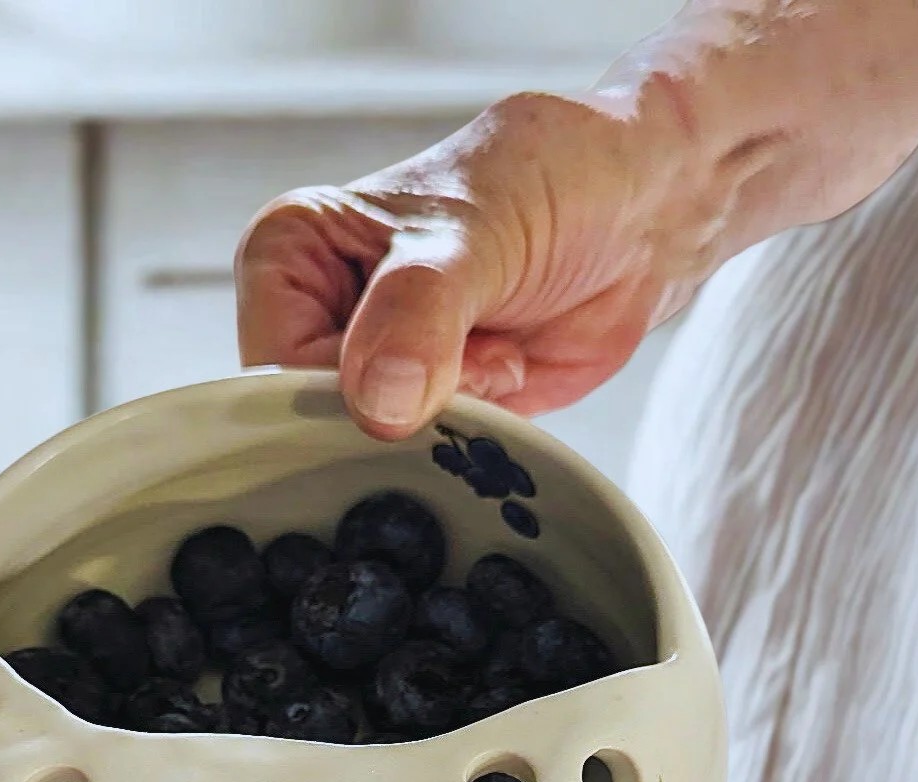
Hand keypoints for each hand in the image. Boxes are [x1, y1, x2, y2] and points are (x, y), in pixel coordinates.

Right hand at [234, 88, 739, 438]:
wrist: (640, 212)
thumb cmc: (549, 184)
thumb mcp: (475, 235)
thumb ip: (418, 315)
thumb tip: (377, 406)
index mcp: (288, 256)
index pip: (276, 368)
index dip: (345, 388)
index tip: (419, 356)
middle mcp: (317, 316)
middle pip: (321, 422)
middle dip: (404, 408)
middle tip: (469, 347)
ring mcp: (373, 368)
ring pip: (378, 449)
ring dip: (452, 418)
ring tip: (494, 348)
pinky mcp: (427, 409)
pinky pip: (430, 462)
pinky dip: (480, 433)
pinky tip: (508, 369)